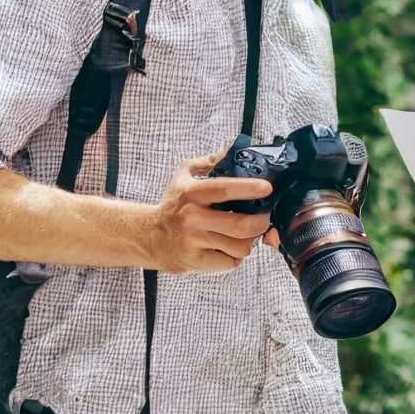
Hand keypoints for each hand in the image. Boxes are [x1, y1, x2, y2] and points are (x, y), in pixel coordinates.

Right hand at [150, 155, 275, 272]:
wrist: (147, 236)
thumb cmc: (172, 205)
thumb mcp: (184, 175)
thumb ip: (209, 162)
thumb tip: (232, 151)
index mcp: (192, 194)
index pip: (224, 189)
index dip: (250, 188)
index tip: (267, 188)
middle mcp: (192, 218)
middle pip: (241, 224)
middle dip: (261, 222)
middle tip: (264, 217)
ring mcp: (194, 242)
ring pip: (239, 246)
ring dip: (249, 241)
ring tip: (246, 235)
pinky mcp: (195, 261)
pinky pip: (229, 262)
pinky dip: (235, 256)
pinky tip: (229, 248)